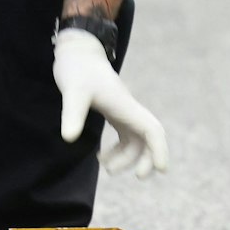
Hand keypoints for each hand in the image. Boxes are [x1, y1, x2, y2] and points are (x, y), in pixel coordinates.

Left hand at [54, 28, 167, 178]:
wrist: (77, 52)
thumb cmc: (77, 69)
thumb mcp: (73, 92)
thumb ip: (73, 114)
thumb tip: (69, 138)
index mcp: (125, 106)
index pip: (151, 130)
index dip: (159, 150)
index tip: (160, 170)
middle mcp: (128, 109)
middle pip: (149, 137)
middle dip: (147, 158)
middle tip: (138, 177)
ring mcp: (122, 111)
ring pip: (136, 140)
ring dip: (127, 157)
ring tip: (104, 166)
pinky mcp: (114, 112)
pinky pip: (125, 136)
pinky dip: (119, 150)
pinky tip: (100, 155)